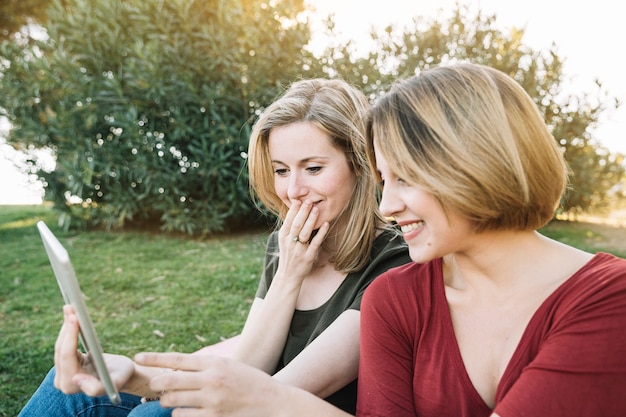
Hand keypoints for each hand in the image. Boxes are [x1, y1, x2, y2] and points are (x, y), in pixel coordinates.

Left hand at [53, 305, 133, 396]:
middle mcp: (62, 381)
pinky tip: (72, 317)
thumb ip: (96, 388)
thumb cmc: (121, 377)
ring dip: (66, 326)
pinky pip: (65, 344)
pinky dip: (69, 330)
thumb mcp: (116, 382)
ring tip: (70, 308)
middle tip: (71, 307)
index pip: (66, 356)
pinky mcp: (65, 365)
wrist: (122, 375)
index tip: (74, 317)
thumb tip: (75, 379)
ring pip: (60, 345)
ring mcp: (62, 373)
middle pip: (60, 349)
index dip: (69, 336)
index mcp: (71, 385)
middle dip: (66, 327)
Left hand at [135, 352, 282, 416]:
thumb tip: (174, 369)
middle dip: (156, 384)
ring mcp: (212, 400)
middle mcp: (212, 379)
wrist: (273, 402)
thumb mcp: (228, 366)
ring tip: (174, 400)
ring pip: (173, 401)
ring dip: (168, 401)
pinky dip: (179, 414)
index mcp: (215, 363)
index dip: (154, 358)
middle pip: (170, 380)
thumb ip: (204, 367)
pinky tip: (186, 411)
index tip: (137, 357)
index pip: (177, 359)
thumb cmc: (249, 382)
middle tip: (155, 386)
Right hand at [276, 199, 329, 281]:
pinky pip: (315, 243)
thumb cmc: (289, 255)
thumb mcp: (284, 240)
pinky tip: (326, 225)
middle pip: (297, 224)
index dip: (294, 210)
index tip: (299, 199)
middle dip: (303, 212)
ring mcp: (299, 250)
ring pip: (305, 233)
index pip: (288, 220)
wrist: (288, 276)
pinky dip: (321, 233)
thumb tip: (296, 210)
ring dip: (311, 220)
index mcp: (283, 236)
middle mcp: (290, 242)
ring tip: (316, 209)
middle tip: (309, 201)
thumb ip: (290, 227)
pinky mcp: (308, 257)